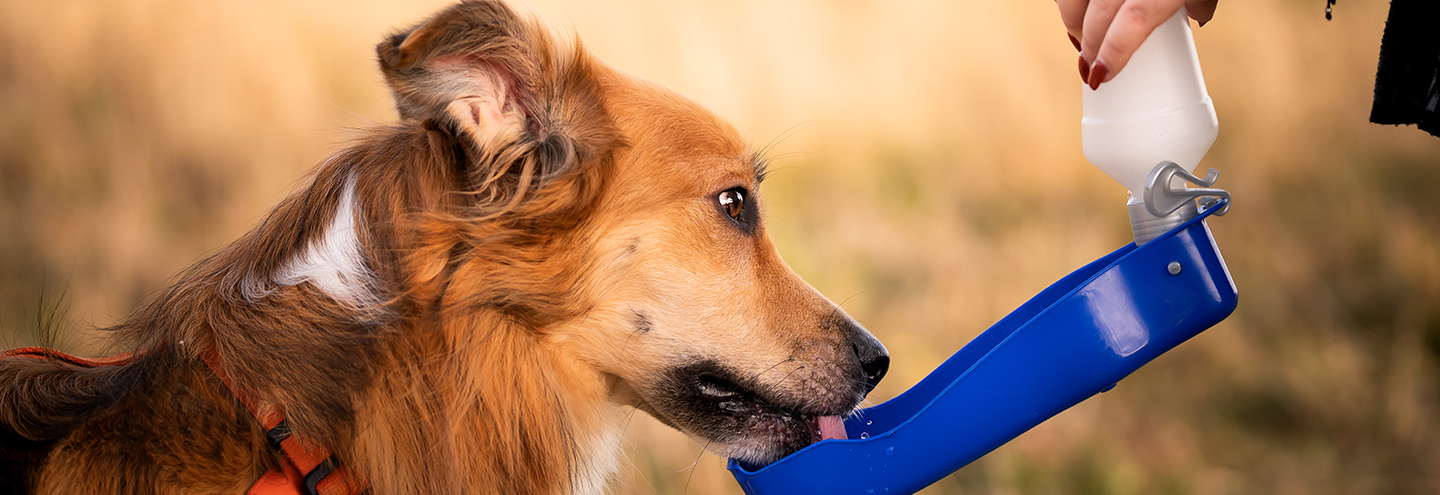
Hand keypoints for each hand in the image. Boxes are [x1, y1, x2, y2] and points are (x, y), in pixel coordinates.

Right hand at [1058, 0, 1217, 88]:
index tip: (1099, 77)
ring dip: (1072, 21)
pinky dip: (1069, 1)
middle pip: (1098, 13)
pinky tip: (1075, 10)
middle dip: (1087, 44)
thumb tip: (1199, 17)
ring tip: (1080, 38)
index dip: (1114, 51)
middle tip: (1090, 67)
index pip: (1136, 19)